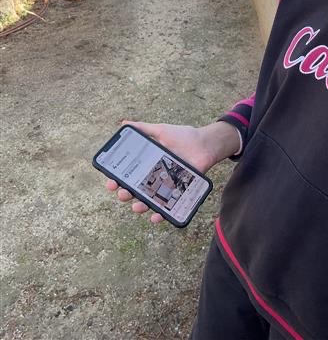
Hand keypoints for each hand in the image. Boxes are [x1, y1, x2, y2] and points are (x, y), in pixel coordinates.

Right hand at [106, 120, 235, 223]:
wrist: (205, 144)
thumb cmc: (183, 137)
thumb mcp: (161, 131)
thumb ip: (144, 129)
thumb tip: (124, 123)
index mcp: (147, 164)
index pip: (127, 174)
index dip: (117, 180)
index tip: (110, 182)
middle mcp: (154, 177)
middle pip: (134, 190)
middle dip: (125, 194)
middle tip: (122, 193)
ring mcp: (166, 186)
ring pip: (148, 201)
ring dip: (139, 206)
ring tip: (136, 206)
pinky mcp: (178, 192)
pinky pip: (168, 207)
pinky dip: (161, 215)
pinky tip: (156, 217)